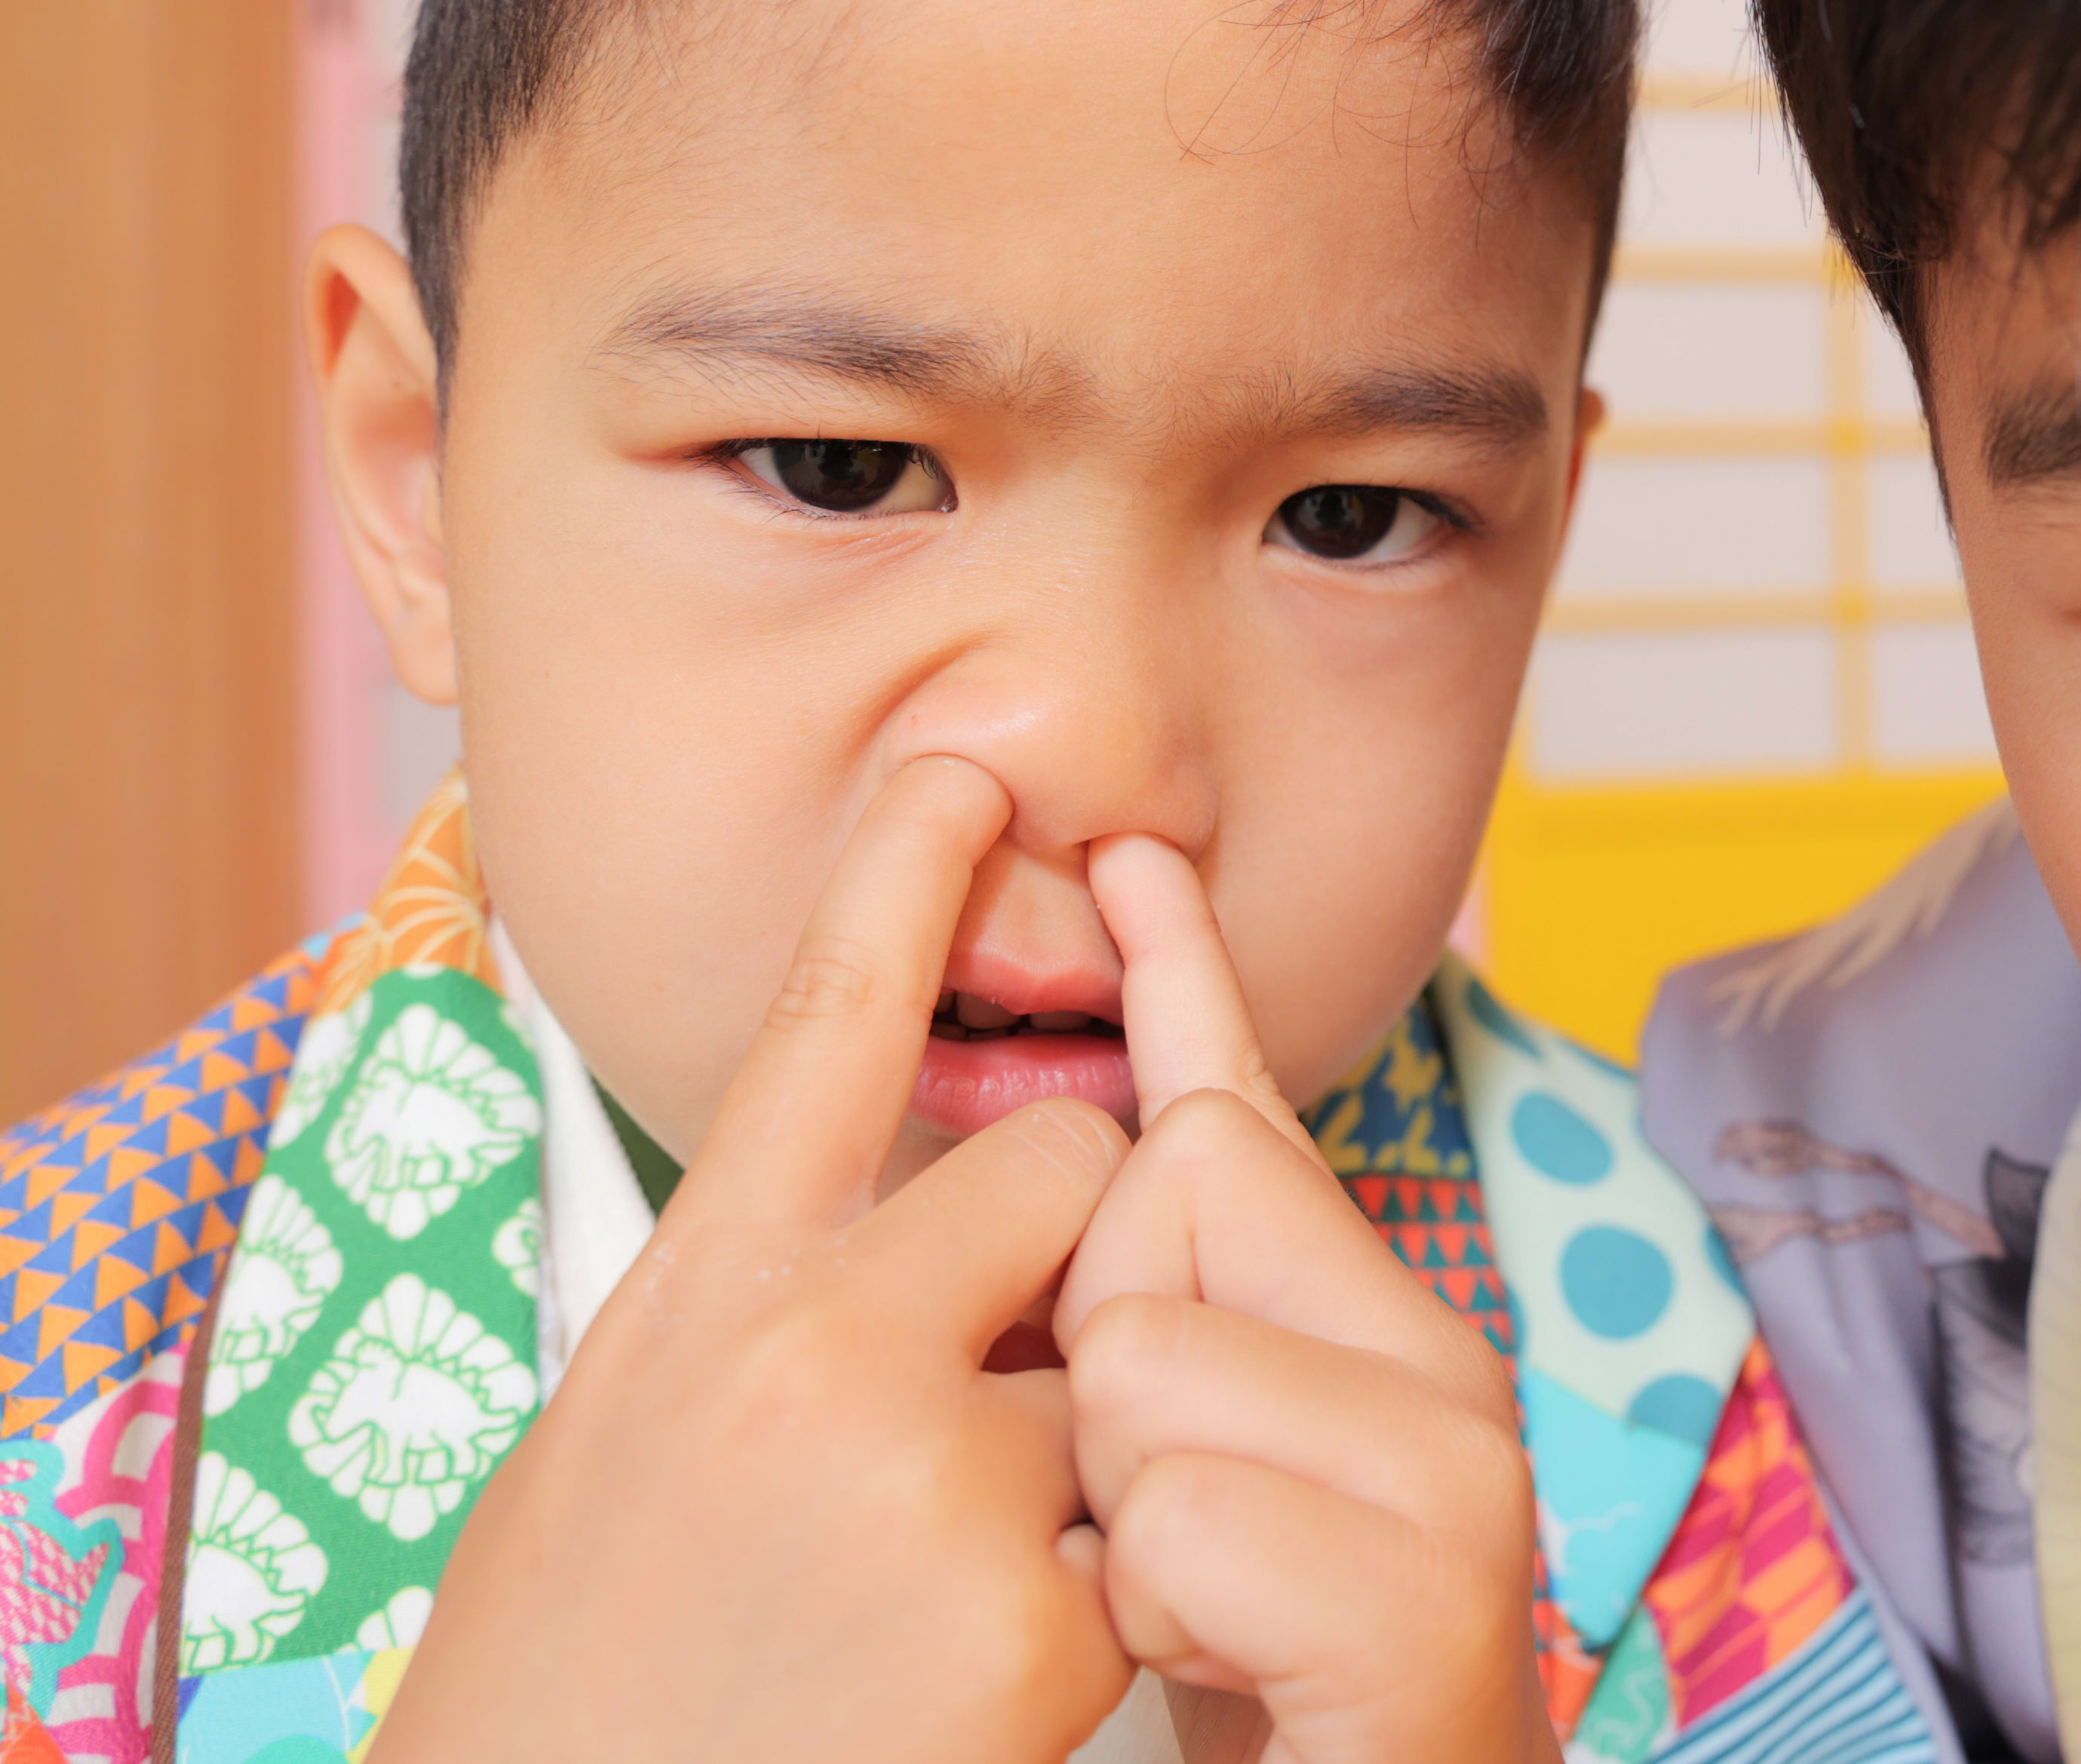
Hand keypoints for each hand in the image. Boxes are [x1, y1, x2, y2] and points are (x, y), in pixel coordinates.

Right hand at [373, 758, 1135, 1763]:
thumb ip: (754, 1301)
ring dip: (1071, 1457)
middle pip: (1066, 1171)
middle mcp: (814, 1352)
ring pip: (1121, 1366)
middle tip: (966, 1400)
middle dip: (1068, 1257)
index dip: (900, 882)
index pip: (820, 1027)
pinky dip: (1084, 1606)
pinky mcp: (1038, 1619)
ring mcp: (934, 1479)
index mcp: (698, 1295)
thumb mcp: (615, 1441)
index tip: (965, 767)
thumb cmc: (578, 1675)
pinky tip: (954, 1692)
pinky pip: (1142, 1536)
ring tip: (920, 1594)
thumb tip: (865, 1198)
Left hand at [1057, 837, 1547, 1763]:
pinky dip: (1160, 1616)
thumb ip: (1170, 1307)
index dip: (1173, 982)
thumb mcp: (1183, 1476)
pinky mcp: (1432, 1612)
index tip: (1129, 855)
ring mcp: (1455, 1476)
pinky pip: (1179, 1526)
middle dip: (1090, 1358)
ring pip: (1142, 1362)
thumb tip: (1136, 1116)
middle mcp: (1442, 1364)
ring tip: (1195, 1615)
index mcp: (1374, 1322)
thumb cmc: (1259, 1687)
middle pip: (1167, 1194)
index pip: (1241, 1107)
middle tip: (1167, 1532)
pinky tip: (1231, 1669)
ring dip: (1109, 1512)